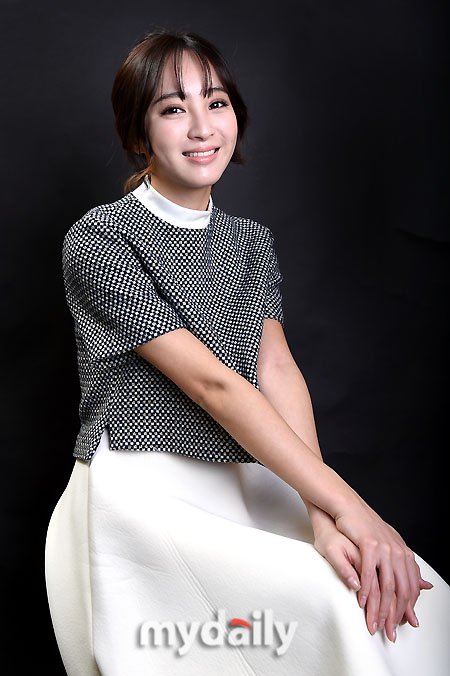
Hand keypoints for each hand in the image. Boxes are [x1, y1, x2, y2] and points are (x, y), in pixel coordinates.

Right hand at [313, 517, 432, 639]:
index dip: (408, 608)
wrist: (347, 506)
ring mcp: (385, 549)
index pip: (412, 587)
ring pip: (386, 586)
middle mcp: (398, 552)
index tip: (403, 624)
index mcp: (403, 554)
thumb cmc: (364, 527)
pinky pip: (369, 574)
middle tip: (390, 632)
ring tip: (374, 623)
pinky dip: (366, 591)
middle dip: (396, 615)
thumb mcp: (390, 546)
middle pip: (401, 591)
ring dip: (380, 609)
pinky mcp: (369, 545)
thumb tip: (426, 586)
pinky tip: (362, 602)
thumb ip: (407, 567)